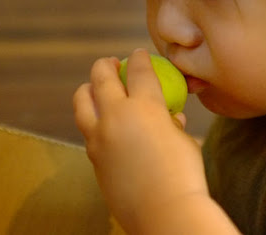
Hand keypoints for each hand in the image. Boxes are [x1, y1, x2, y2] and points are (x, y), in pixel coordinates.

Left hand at [73, 49, 208, 232]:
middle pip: (101, 77)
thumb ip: (172, 124)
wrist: (164, 210)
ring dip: (88, 89)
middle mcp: (116, 116)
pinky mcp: (93, 158)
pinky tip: (102, 124)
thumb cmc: (183, 174)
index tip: (138, 54)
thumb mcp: (184, 141)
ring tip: (94, 88)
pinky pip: (88, 130)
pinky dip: (92, 120)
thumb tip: (172, 119)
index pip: (138, 70)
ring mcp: (99, 137)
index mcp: (144, 106)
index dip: (138, 58)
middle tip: (110, 63)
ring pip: (82, 101)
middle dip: (105, 65)